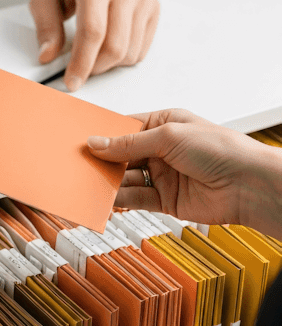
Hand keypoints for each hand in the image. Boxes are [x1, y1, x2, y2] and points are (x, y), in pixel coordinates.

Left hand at [30, 0, 159, 90]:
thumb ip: (45, 26)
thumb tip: (48, 56)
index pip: (93, 32)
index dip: (82, 63)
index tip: (72, 81)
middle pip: (115, 46)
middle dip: (95, 67)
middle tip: (79, 67)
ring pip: (131, 51)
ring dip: (109, 63)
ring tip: (92, 50)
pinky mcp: (152, 6)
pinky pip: (141, 47)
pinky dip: (124, 55)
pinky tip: (109, 42)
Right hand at [87, 108, 281, 234]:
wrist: (246, 185)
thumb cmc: (220, 149)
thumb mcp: (169, 136)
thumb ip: (130, 142)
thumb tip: (97, 142)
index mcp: (163, 124)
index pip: (124, 128)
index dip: (103, 135)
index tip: (81, 142)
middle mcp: (161, 149)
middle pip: (121, 155)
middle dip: (102, 162)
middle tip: (79, 166)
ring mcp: (162, 175)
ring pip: (125, 180)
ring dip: (108, 183)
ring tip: (90, 185)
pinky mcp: (164, 200)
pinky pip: (135, 199)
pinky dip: (120, 201)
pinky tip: (107, 200)